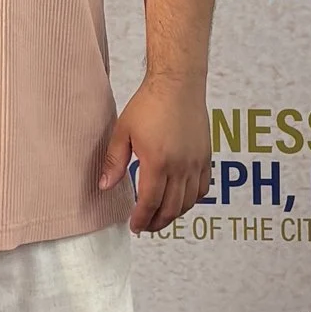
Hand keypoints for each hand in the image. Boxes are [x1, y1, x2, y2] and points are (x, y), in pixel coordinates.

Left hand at [97, 76, 209, 235]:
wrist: (178, 84)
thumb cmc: (149, 104)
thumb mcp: (123, 132)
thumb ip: (114, 162)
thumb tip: (105, 186)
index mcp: (157, 162)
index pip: (149, 203)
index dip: (141, 219)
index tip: (134, 226)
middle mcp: (180, 167)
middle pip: (170, 208)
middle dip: (156, 222)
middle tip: (145, 226)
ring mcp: (195, 163)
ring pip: (188, 202)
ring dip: (174, 214)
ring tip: (160, 216)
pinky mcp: (205, 157)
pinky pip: (202, 188)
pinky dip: (192, 200)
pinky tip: (180, 200)